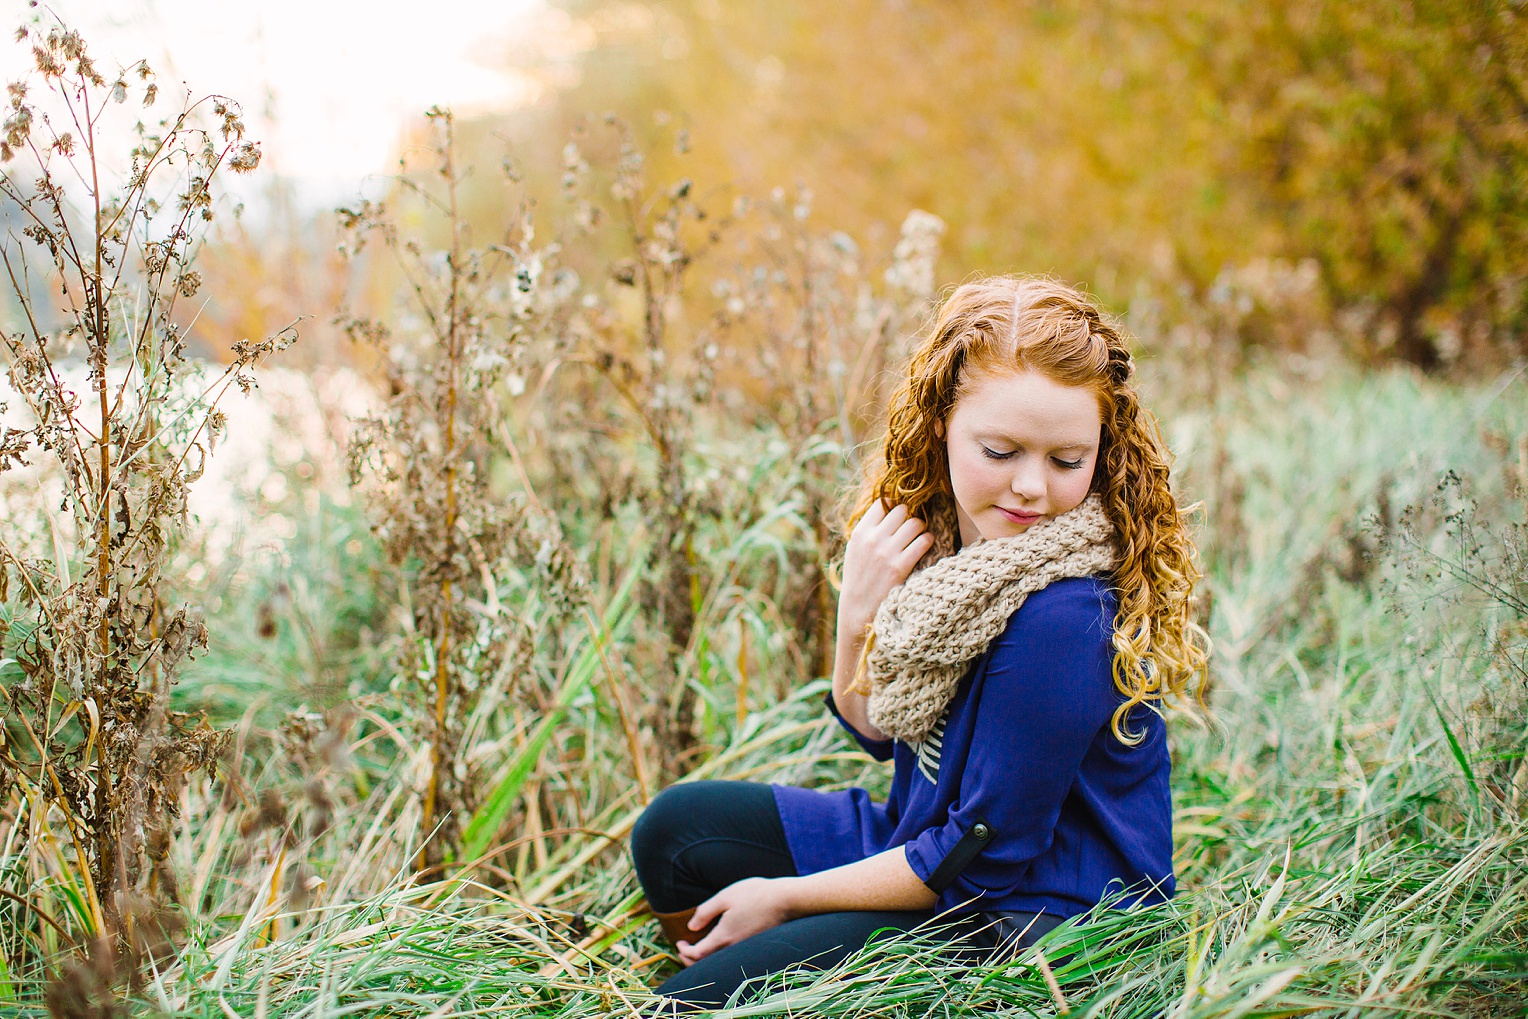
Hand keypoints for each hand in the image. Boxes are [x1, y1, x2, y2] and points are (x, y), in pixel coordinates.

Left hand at [674, 876, 794, 965]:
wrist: (786, 900)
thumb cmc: (755, 895)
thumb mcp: (725, 897)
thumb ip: (705, 912)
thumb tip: (691, 926)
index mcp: (723, 937)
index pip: (697, 954)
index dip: (684, 951)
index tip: (679, 943)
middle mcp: (733, 949)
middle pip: (706, 965)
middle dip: (690, 960)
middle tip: (683, 951)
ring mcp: (745, 950)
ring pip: (719, 963)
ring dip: (704, 960)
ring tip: (697, 950)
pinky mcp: (753, 947)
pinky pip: (730, 958)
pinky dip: (718, 956)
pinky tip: (718, 945)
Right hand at [838, 501, 934, 636]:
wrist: (859, 610)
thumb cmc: (860, 577)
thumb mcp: (855, 549)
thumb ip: (869, 529)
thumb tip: (890, 506)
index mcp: (860, 533)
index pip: (882, 503)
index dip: (894, 506)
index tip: (899, 516)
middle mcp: (873, 540)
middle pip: (901, 510)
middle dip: (909, 517)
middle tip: (911, 527)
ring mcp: (887, 553)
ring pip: (915, 523)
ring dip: (921, 528)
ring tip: (919, 537)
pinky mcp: (901, 566)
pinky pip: (924, 541)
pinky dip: (928, 540)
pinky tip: (924, 546)